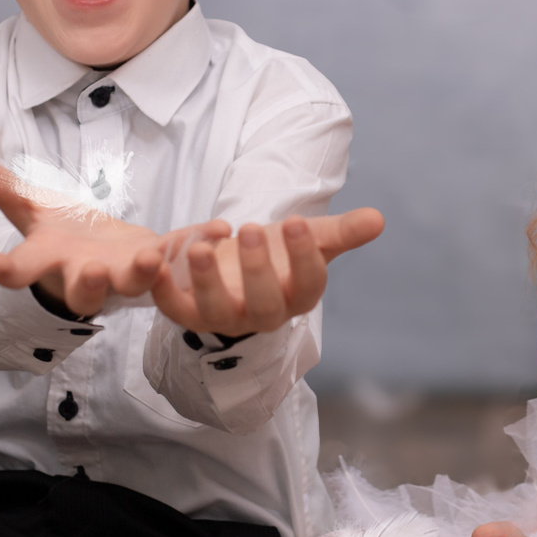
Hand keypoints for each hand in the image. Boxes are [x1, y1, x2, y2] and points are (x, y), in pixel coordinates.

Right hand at [0, 168, 193, 315]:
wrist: (99, 250)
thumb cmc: (60, 231)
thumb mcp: (28, 204)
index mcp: (50, 260)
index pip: (23, 270)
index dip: (10, 271)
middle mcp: (87, 274)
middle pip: (84, 291)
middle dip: (87, 284)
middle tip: (90, 272)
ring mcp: (126, 272)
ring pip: (134, 284)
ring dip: (145, 272)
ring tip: (154, 257)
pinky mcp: (162, 260)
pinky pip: (181, 255)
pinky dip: (200, 242)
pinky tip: (222, 228)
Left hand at [149, 208, 384, 333]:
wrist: (235, 264)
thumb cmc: (278, 252)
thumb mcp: (308, 238)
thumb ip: (341, 231)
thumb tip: (378, 219)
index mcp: (297, 296)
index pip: (309, 285)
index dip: (305, 257)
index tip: (299, 222)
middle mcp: (262, 315)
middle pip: (264, 305)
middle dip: (257, 269)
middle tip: (253, 228)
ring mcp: (223, 316)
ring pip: (216, 311)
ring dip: (206, 282)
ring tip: (200, 246)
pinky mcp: (188, 313)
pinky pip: (174, 308)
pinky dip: (162, 289)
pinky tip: (158, 258)